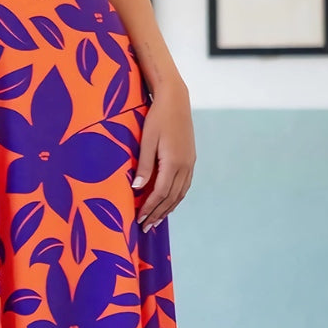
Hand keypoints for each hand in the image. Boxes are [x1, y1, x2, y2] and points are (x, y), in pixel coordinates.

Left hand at [132, 81, 194, 232]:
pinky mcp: (191, 158)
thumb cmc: (157, 117)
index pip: (160, 193)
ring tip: (156, 220)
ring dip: (168, 208)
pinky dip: (176, 197)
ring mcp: (190, 163)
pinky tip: (169, 201)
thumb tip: (137, 188)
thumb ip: (144, 166)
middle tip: (146, 227)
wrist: (175, 100)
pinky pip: (184, 185)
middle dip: (158, 213)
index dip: (149, 208)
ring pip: (180, 193)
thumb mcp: (147, 140)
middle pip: (171, 197)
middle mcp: (185, 166)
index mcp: (173, 162)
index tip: (138, 218)